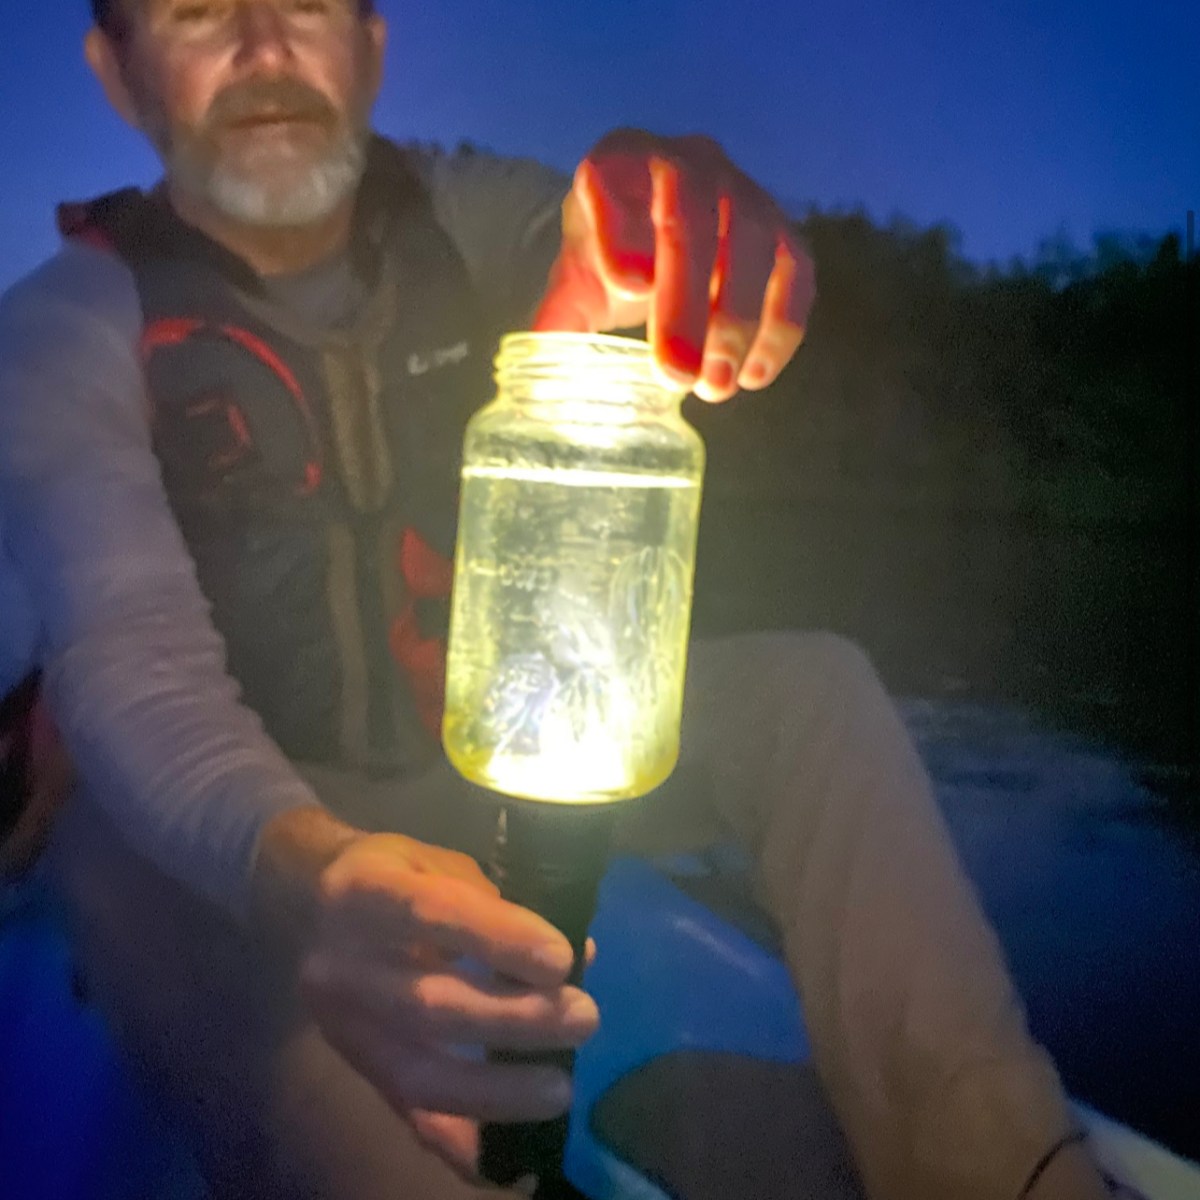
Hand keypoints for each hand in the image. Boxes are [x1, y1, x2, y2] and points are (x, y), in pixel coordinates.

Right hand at [289, 827, 599, 1176]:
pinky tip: (510, 1164)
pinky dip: (460, 1145)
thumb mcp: (435, 860)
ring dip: (496, 1089)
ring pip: (417, 1072)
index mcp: (364, 891)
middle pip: (428, 1004)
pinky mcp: (356, 1067)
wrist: (309, 902)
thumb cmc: (393, 873)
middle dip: (514, 1019)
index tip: (561, 958)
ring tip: (559, 1089)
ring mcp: (343, 1025)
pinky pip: (407, 1114)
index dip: (498, 937)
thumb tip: (577, 953)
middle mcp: (342, 963)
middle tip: (583, 1017)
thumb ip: (498, 901)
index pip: (433, 914)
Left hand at [533, 128, 815, 401]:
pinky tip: (753, 376)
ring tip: (712, 388)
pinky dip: (780, 326)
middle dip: (685, 302)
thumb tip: (538, 390)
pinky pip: (795, 271)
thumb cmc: (611, 257)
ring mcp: (741, 189)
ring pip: (751, 242)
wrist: (663, 235)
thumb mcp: (575, 285)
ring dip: (736, 322)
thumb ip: (558, 327)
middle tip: (674, 374)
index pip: (608, 175)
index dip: (620, 232)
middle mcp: (683, 161)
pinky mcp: (782, 228)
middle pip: (690, 217)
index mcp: (615, 161)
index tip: (629, 289)